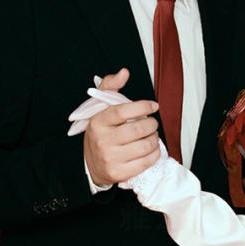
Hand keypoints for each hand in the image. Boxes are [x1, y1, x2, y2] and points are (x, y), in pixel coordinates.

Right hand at [83, 68, 162, 186]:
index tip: (153, 106)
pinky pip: (146, 162)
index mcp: (97, 122)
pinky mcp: (120, 173)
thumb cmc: (100, 133)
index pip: (123, 111)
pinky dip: (155, 153)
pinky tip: (152, 148)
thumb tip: (124, 72)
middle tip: (152, 123)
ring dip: (155, 139)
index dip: (142, 107)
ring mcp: (111, 158)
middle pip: (138, 129)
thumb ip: (111, 87)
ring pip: (145, 146)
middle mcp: (103, 141)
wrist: (90, 164)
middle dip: (152, 124)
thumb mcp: (99, 108)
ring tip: (151, 135)